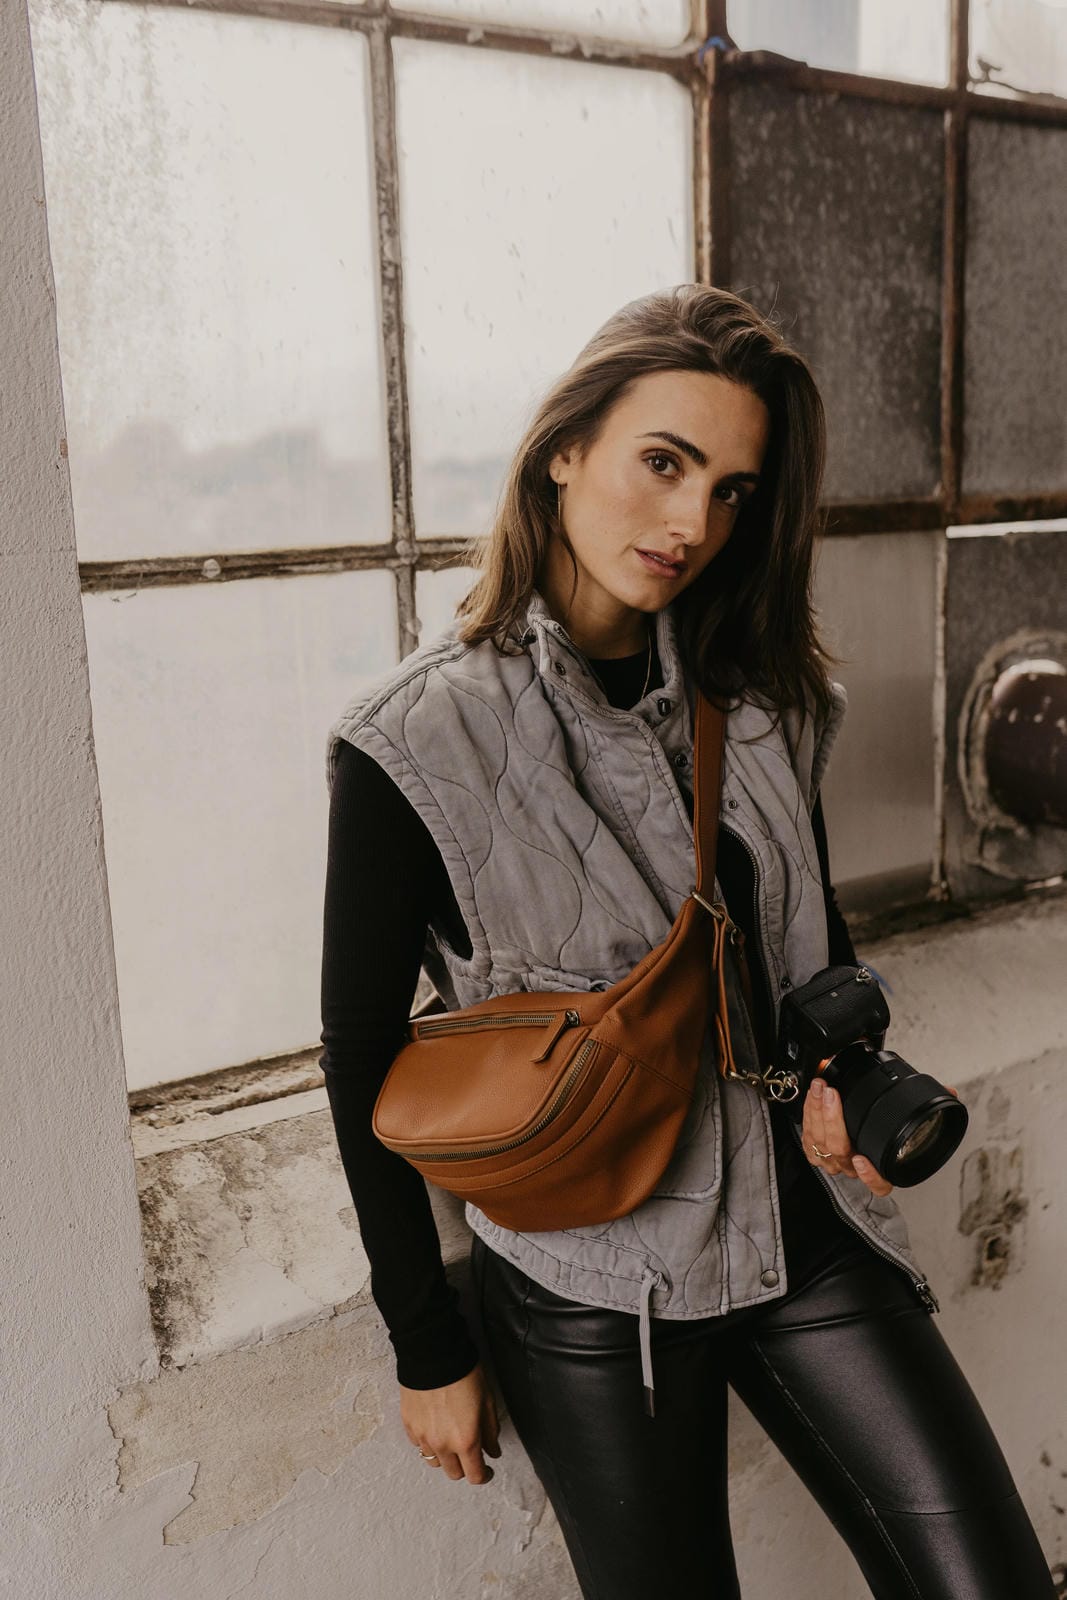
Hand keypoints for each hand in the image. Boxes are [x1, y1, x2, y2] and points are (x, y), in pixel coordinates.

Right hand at [400, 1361, 500, 1484]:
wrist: (434, 1354)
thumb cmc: (465, 1375)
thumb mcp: (487, 1402)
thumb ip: (491, 1432)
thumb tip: (492, 1451)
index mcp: (466, 1441)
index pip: (474, 1476)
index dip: (484, 1476)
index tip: (487, 1470)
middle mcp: (442, 1445)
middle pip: (453, 1473)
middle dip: (464, 1466)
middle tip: (469, 1451)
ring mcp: (423, 1437)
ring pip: (434, 1462)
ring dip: (444, 1457)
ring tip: (450, 1439)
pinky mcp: (409, 1426)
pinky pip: (419, 1445)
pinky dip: (428, 1443)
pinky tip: (434, 1427)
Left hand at [801, 1076, 892, 1195]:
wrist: (849, 1142)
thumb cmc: (870, 1132)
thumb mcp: (888, 1125)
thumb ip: (902, 1115)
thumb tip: (931, 1084)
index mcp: (875, 1170)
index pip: (878, 1184)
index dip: (869, 1175)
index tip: (861, 1159)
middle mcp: (851, 1168)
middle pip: (839, 1150)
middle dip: (831, 1118)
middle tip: (830, 1093)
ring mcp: (830, 1162)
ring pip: (819, 1143)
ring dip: (816, 1110)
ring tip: (820, 1087)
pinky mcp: (814, 1154)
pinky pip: (807, 1139)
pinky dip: (808, 1116)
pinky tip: (812, 1100)